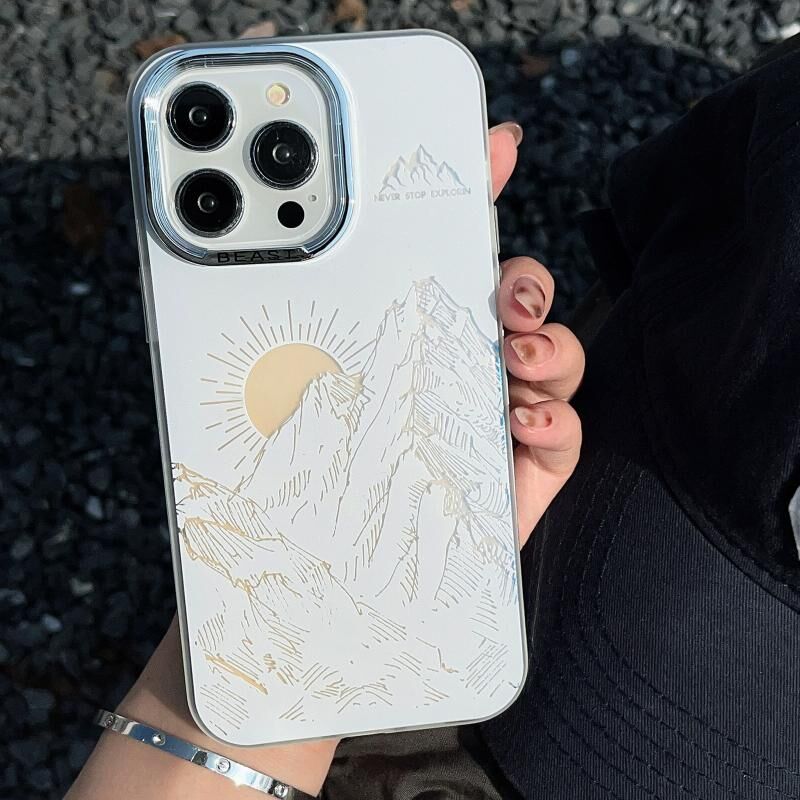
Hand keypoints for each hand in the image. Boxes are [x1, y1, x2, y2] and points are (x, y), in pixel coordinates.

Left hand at [67, 124, 582, 799]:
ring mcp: (484, 431)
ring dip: (549, 344)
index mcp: (394, 344)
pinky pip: (562, 441)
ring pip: (551, 365)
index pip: (442, 258)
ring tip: (514, 354)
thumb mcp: (270, 391)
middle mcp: (445, 380)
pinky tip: (523, 423)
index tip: (494, 142)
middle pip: (513, 307)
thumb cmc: (278, 494)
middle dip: (524, 282)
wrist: (296, 604)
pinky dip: (558, 420)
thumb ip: (271, 323)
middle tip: (502, 288)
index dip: (476, 196)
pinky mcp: (514, 489)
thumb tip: (227, 245)